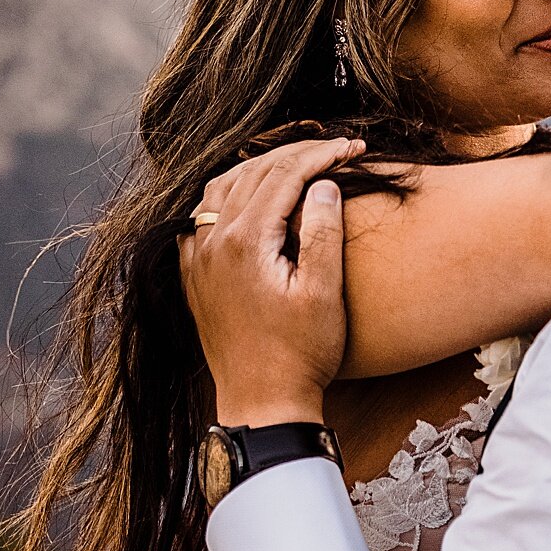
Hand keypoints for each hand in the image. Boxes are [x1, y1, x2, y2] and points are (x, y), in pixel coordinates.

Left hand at [178, 137, 362, 426]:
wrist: (262, 402)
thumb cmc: (300, 353)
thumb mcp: (323, 292)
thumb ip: (322, 231)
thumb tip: (324, 184)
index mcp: (244, 240)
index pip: (285, 174)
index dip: (323, 155)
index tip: (356, 148)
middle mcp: (212, 241)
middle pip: (252, 172)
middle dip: (297, 154)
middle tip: (336, 149)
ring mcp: (197, 258)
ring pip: (222, 187)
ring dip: (261, 167)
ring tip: (298, 163)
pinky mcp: (194, 275)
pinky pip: (203, 216)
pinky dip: (230, 194)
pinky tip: (251, 198)